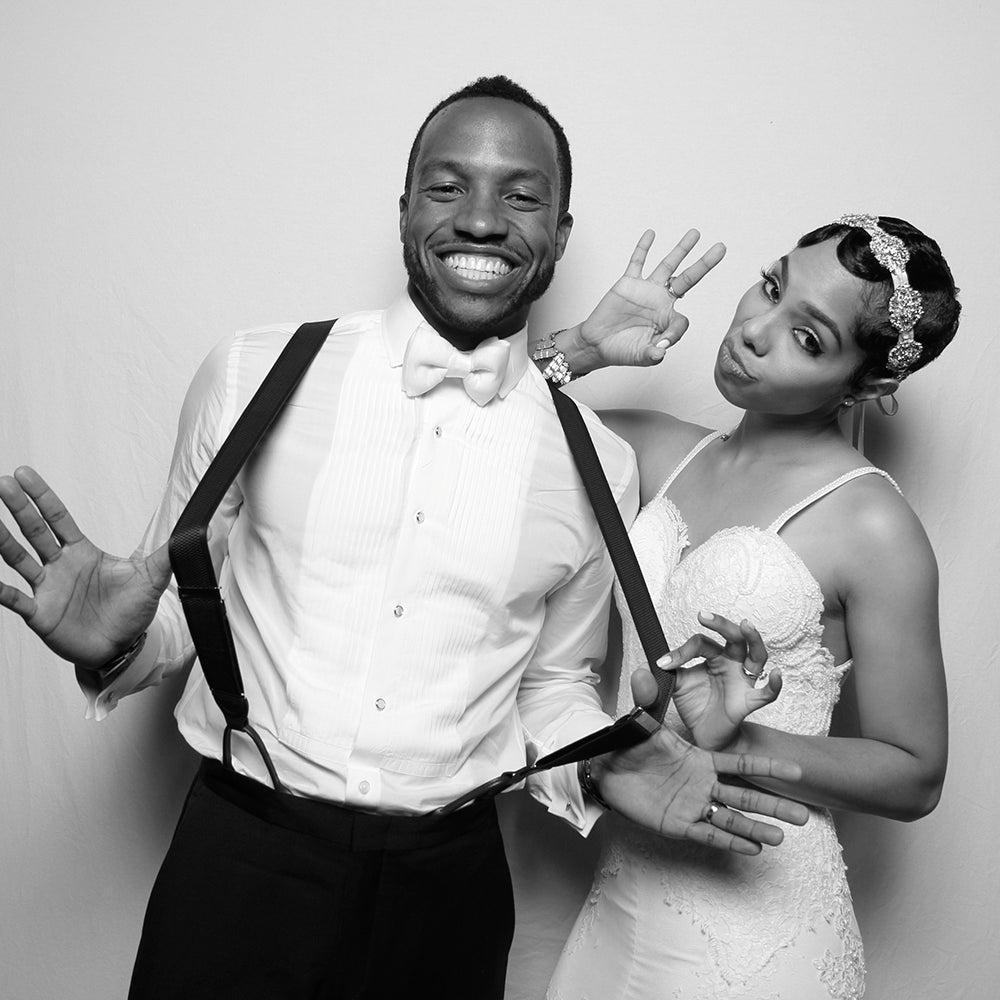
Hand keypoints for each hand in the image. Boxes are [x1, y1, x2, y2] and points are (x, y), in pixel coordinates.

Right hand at [0, 467, 171, 668]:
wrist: (123, 647)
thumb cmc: (132, 612)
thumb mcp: (152, 578)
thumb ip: (165, 554)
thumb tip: (193, 532)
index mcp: (82, 552)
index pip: (58, 518)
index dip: (42, 497)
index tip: (24, 474)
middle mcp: (60, 566)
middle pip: (35, 531)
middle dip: (18, 508)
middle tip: (2, 485)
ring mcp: (47, 589)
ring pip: (19, 559)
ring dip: (3, 540)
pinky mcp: (41, 614)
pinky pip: (16, 600)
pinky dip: (2, 591)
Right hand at [564, 229, 725, 373]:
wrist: (598, 344)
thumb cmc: (622, 351)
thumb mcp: (641, 356)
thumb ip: (652, 354)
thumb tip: (661, 352)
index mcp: (668, 319)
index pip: (683, 321)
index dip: (675, 332)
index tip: (662, 343)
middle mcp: (661, 301)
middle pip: (688, 279)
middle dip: (704, 264)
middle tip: (720, 248)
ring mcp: (646, 290)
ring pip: (668, 265)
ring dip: (681, 250)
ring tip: (695, 234)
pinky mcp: (628, 283)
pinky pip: (637, 262)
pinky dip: (643, 248)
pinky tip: (651, 234)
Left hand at [591, 721, 807, 854]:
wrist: (606, 771)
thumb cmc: (628, 747)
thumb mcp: (642, 724)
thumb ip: (648, 700)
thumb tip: (646, 670)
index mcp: (701, 760)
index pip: (739, 765)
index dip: (767, 767)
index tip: (795, 769)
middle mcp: (703, 784)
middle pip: (745, 796)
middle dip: (773, 805)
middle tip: (804, 815)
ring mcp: (693, 805)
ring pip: (731, 818)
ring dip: (756, 829)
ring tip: (782, 838)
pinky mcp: (679, 824)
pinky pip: (708, 835)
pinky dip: (730, 842)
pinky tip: (753, 850)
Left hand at [656, 612, 782, 751]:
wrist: (706, 735)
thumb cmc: (697, 706)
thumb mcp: (676, 686)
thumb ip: (663, 674)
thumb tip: (644, 666)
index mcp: (713, 657)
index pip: (701, 643)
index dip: (681, 651)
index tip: (663, 664)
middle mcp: (731, 664)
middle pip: (733, 638)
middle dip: (721, 624)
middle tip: (704, 615)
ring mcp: (743, 681)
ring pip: (756, 656)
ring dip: (753, 639)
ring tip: (747, 625)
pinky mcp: (748, 702)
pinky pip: (767, 693)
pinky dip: (775, 684)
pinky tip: (777, 674)